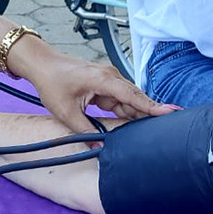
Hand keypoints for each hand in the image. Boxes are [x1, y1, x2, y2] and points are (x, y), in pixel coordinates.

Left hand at [9, 42, 174, 132]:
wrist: (42, 64)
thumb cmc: (52, 82)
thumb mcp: (66, 112)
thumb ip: (85, 132)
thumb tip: (100, 148)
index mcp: (103, 80)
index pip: (133, 96)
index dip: (152, 107)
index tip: (171, 112)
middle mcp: (109, 77)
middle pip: (135, 98)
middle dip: (148, 113)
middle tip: (165, 128)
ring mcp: (107, 79)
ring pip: (128, 100)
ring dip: (135, 114)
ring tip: (149, 130)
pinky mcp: (104, 83)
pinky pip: (119, 99)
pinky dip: (124, 110)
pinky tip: (130, 123)